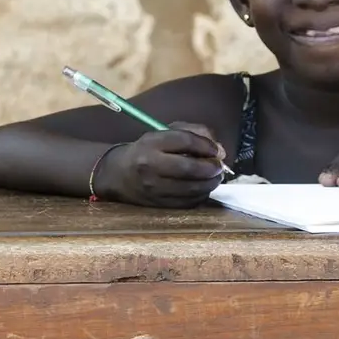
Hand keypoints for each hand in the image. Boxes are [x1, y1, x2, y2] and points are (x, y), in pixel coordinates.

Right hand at [98, 124, 225, 206]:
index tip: (217, 150)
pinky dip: (201, 196)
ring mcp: (153, 188)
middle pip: (189, 168)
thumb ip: (192, 133)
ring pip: (191, 189)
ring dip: (210, 183)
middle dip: (211, 168)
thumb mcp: (163, 133)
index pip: (184, 141)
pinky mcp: (158, 205)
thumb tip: (218, 149)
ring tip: (214, 177)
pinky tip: (203, 188)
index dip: (206, 146)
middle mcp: (150, 166)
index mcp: (150, 143)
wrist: (118, 175)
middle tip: (219, 166)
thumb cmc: (147, 151)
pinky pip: (187, 203)